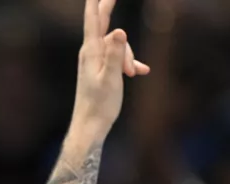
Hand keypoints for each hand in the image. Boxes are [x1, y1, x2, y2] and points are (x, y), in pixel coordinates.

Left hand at [70, 0, 149, 142]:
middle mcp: (90, 52)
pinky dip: (129, 64)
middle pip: (105, 27)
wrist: (90, 126)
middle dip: (114, 21)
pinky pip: (118, 58)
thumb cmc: (99, 105)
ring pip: (118, 46)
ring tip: (131, 76)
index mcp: (91, 52)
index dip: (98, 2)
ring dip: (129, 58)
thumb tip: (120, 30)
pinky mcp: (101, 69)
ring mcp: (95, 60)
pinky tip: (139, 72)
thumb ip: (116, 54)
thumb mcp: (111, 78)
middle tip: (115, 12)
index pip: (94, 20)